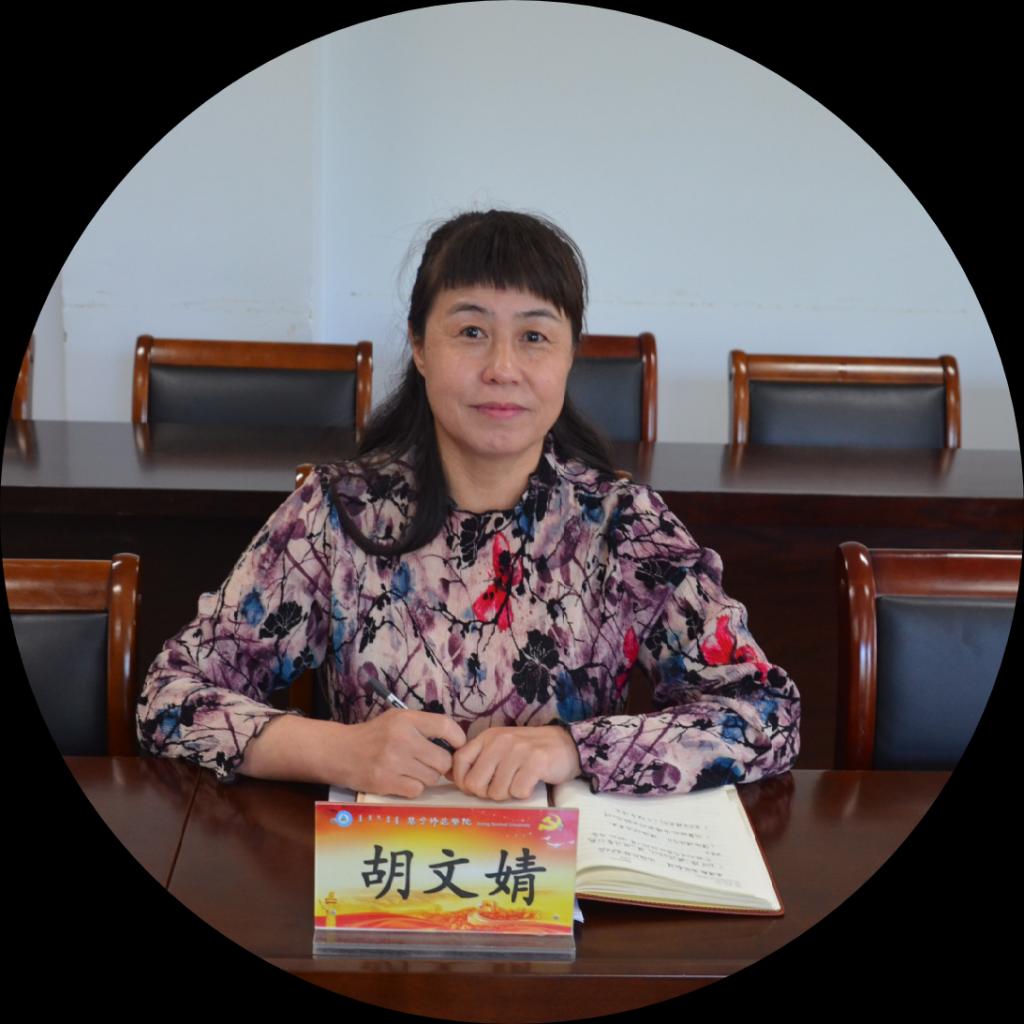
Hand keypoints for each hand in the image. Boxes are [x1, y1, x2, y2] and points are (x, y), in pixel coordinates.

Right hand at [327, 710, 465, 797]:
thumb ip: (424, 726)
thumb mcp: (397, 719)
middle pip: (443, 760)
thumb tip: (456, 743)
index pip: (446, 725)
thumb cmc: (374, 735)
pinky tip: (402, 779)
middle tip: (429, 761)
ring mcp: (393, 762)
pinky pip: (417, 790)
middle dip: (440, 763)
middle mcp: (402, 739)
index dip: (458, 738)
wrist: (341, 752)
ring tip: (412, 769)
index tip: (456, 745)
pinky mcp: (386, 782)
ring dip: (426, 777)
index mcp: (406, 720)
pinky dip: (413, 788)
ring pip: (431, 777)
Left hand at [449, 725, 581, 800]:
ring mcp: (518, 750)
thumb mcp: (501, 748)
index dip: (462, 782)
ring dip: (508, 794)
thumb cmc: (529, 751)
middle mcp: (500, 741)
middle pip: (475, 783)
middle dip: (487, 793)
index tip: (475, 790)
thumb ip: (480, 760)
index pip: (459, 761)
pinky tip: (531, 782)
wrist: (566, 744)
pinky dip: (524, 794)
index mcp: (488, 737)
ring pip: (497, 792)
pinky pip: (518, 792)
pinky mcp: (536, 761)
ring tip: (519, 782)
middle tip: (502, 788)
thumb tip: (453, 778)